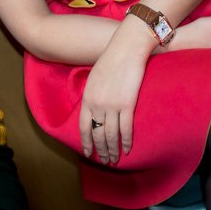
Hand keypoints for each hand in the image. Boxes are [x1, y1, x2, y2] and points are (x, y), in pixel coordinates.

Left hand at [79, 24, 151, 164]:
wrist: (127, 48)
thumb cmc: (112, 59)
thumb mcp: (94, 77)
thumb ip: (93, 94)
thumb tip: (94, 109)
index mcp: (87, 97)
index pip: (83, 126)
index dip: (86, 142)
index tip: (89, 153)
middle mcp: (97, 104)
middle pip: (97, 134)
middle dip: (101, 150)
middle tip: (105, 162)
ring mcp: (112, 105)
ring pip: (110, 135)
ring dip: (113, 150)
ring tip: (115, 160)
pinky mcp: (127, 104)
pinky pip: (126, 129)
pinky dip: (126, 141)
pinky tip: (127, 149)